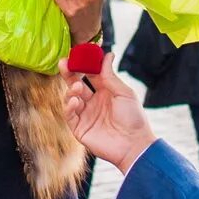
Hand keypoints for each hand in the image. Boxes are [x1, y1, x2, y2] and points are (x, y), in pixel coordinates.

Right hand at [59, 54, 155, 171]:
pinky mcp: (80, 129)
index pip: (90, 75)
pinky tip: (75, 101)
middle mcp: (93, 102)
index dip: (82, 65)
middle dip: (69, 73)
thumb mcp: (124, 93)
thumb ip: (110, 75)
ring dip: (71, 90)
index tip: (76, 54)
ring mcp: (85, 115)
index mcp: (105, 92)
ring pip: (70, 98)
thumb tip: (108, 54)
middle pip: (76, 84)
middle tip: (63, 63)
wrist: (134, 144)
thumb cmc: (134, 118)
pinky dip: (69, 106)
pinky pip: (69, 115)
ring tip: (77, 87)